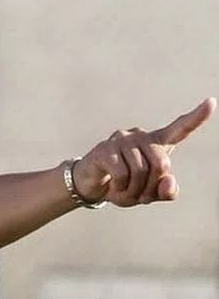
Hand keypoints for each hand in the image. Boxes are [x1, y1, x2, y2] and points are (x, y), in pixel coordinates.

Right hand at [73, 97, 215, 206]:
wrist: (92, 184)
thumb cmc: (124, 184)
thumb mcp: (149, 193)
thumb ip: (166, 190)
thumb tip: (167, 182)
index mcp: (156, 143)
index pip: (180, 129)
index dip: (196, 117)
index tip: (211, 102)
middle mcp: (140, 136)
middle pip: (161, 164)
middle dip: (151, 187)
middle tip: (138, 195)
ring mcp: (121, 140)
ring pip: (140, 172)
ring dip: (133, 191)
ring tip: (123, 192)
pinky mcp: (104, 149)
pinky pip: (122, 174)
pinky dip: (119, 188)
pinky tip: (112, 188)